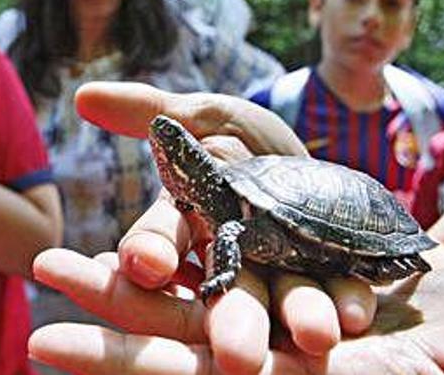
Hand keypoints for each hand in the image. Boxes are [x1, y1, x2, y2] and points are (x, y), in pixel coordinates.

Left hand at [30, 258, 443, 373]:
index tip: (51, 342)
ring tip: (84, 253)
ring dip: (157, 276)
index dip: (132, 365)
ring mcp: (329, 329)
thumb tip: (317, 373)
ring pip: (227, 297)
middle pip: (198, 343)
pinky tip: (182, 213)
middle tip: (42, 280)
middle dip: (118, 318)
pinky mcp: (349, 287)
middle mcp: (314, 369)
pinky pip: (275, 259)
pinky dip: (226, 236)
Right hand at [59, 81, 376, 373]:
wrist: (307, 164)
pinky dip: (347, 300)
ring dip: (299, 315)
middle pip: (224, 290)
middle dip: (231, 318)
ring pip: (283, 300)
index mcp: (187, 224)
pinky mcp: (330, 277)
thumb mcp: (206, 118)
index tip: (146, 265)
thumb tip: (83, 94)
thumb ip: (149, 110)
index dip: (152, 251)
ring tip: (318, 333)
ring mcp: (279, 274)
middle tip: (236, 353)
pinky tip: (359, 311)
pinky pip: (339, 291)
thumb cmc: (245, 144)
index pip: (159, 243)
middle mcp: (228, 261)